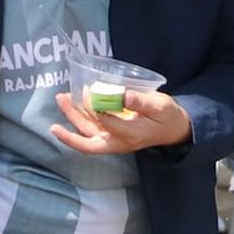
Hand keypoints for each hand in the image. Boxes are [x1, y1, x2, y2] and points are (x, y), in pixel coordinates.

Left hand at [50, 87, 191, 155]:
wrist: (172, 130)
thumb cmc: (166, 117)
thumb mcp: (160, 106)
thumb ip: (142, 102)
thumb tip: (124, 95)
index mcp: (132, 135)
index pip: (109, 125)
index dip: (98, 109)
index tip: (95, 92)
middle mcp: (118, 142)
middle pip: (88, 140)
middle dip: (71, 123)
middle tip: (61, 100)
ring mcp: (112, 140)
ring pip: (86, 132)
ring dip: (72, 116)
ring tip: (62, 97)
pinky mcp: (109, 134)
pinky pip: (90, 128)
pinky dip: (80, 115)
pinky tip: (73, 101)